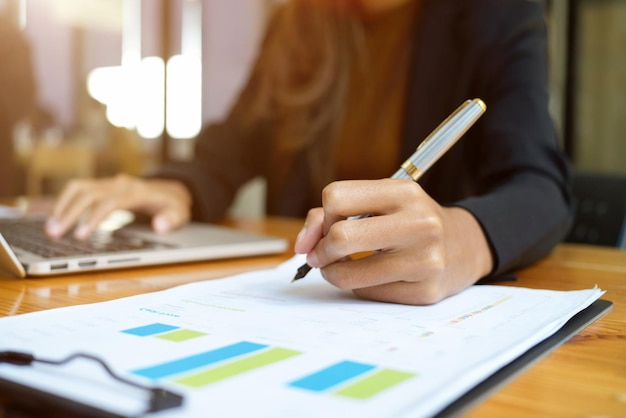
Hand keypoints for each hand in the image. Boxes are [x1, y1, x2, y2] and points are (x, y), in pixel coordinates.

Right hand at [45, 174, 191, 238]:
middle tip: (54, 235)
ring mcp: (109, 183)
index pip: (110, 202)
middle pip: (89, 193)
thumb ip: (172, 219)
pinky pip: (78, 189)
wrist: (171, 189)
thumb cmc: (173, 205)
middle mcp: (120, 184)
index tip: (80, 236)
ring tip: (50, 229)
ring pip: (79, 188)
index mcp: (137, 192)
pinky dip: (64, 202)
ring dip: (61, 206)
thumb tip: (160, 225)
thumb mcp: (181, 213)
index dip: (94, 218)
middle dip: (69, 213)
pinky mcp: (102, 186)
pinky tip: (55, 219)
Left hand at [294, 179, 493, 304]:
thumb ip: (331, 213)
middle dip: (322, 250)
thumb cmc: (409, 221)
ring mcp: (425, 260)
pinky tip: (376, 277)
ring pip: (347, 275)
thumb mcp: (380, 202)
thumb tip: (302, 245)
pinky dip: (360, 286)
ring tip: (343, 267)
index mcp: (404, 192)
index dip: (324, 216)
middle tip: (324, 255)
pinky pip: (366, 294)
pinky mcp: (425, 292)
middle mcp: (419, 223)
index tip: (330, 226)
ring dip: (334, 274)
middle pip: (340, 237)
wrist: (464, 247)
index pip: (336, 197)